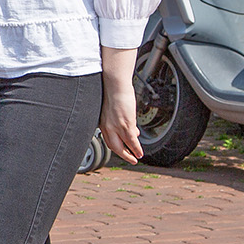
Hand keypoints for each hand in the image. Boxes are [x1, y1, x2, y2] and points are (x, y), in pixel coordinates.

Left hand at [99, 46, 142, 163]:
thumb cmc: (115, 93)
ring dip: (130, 154)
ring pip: (123, 146)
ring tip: (136, 158)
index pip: (108, 140)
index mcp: (103, 123)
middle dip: (123, 155)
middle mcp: (107, 126)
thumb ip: (121, 121)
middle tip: (130, 159)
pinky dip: (136, 148)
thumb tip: (133, 131)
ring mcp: (116, 126)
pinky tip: (140, 152)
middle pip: (113, 147)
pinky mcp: (125, 123)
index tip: (123, 151)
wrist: (114, 84)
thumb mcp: (116, 110)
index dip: (116, 147)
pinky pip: (131, 140)